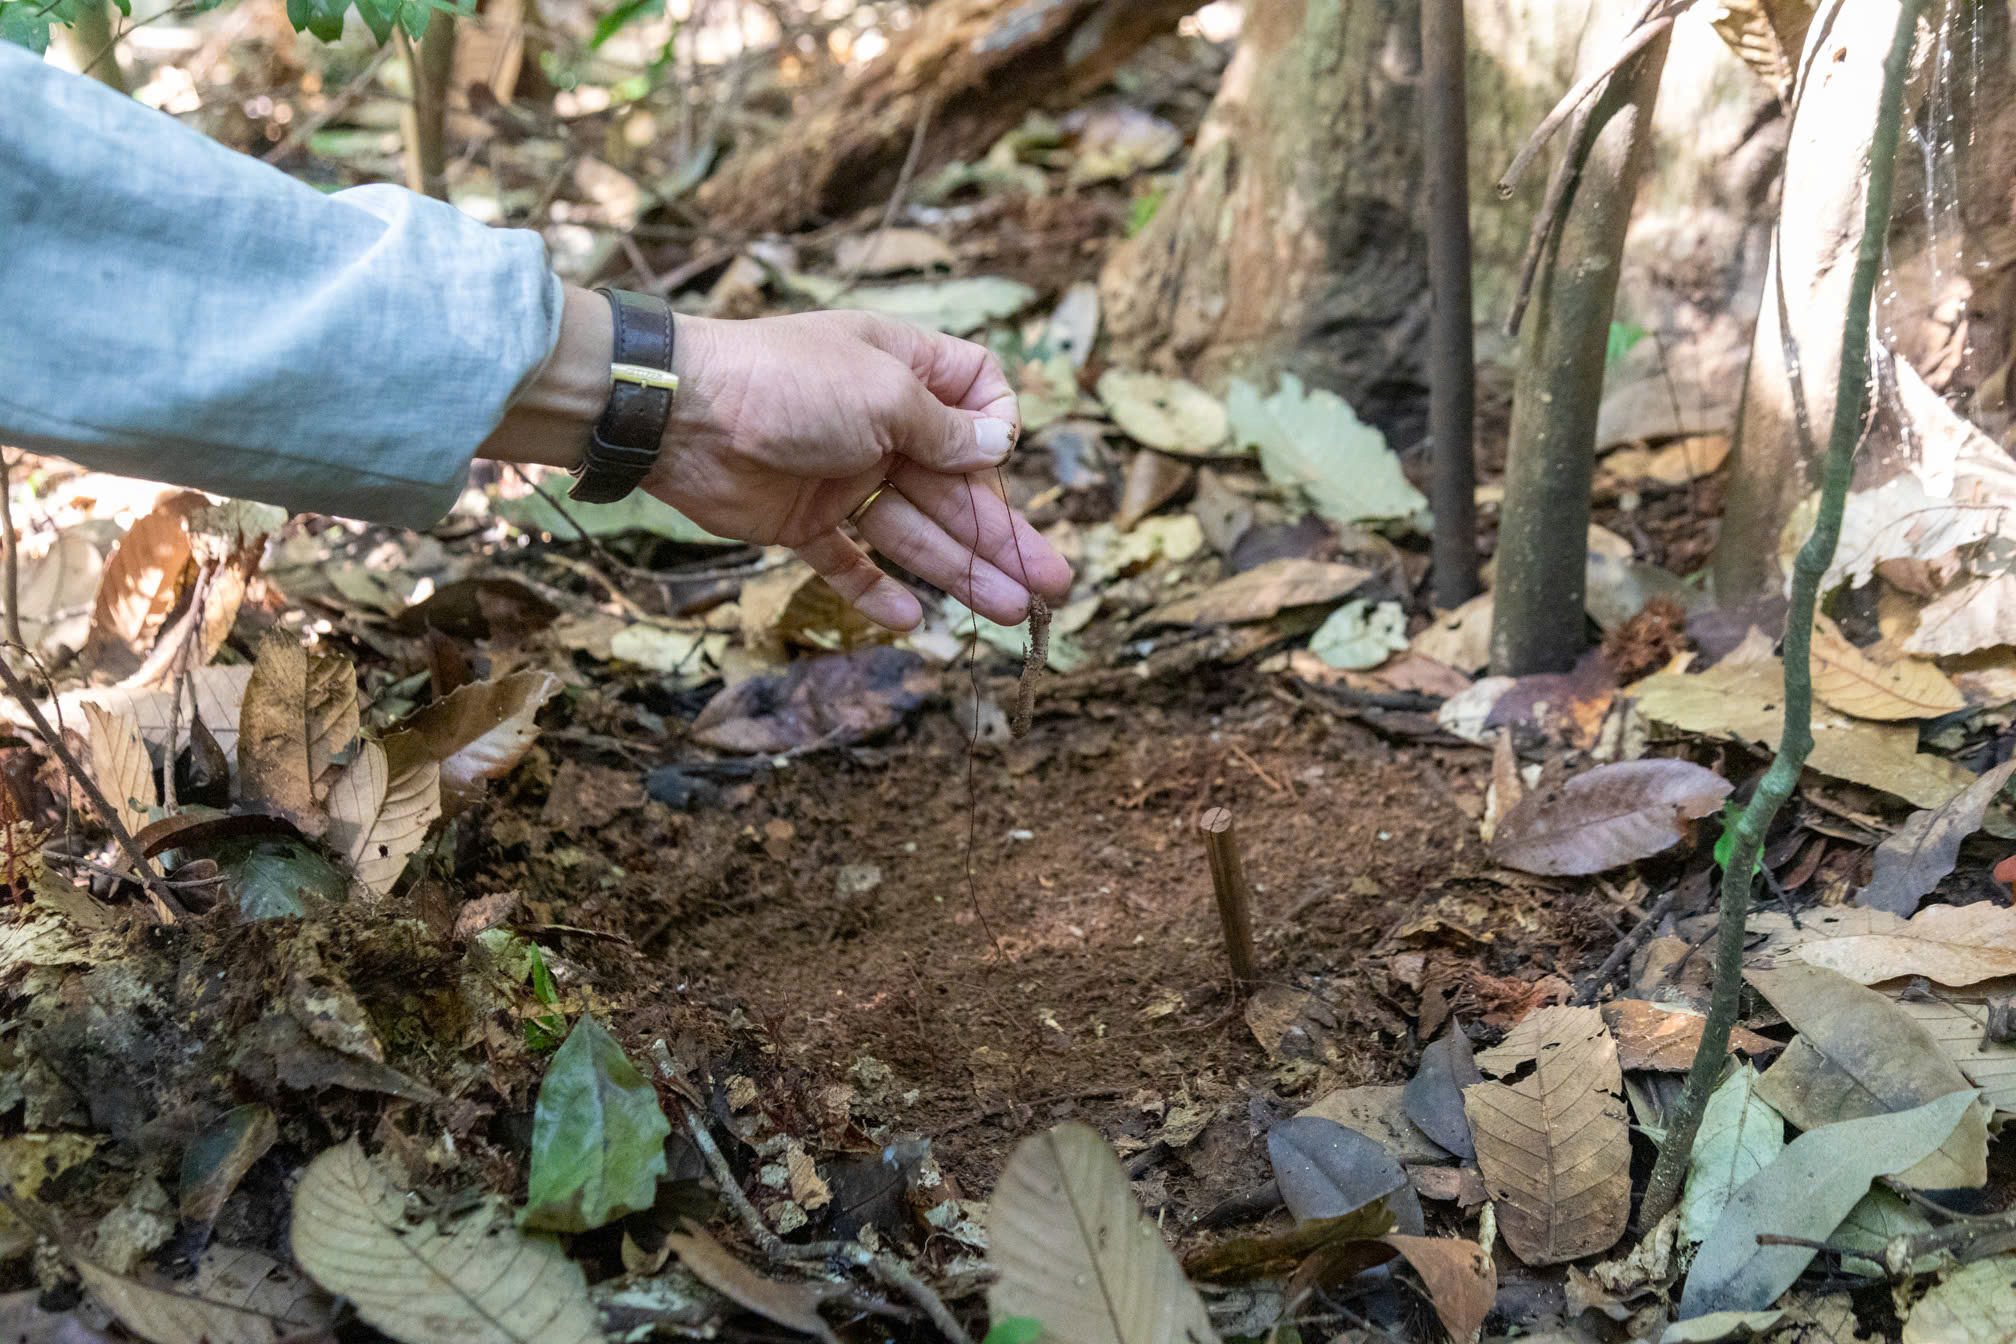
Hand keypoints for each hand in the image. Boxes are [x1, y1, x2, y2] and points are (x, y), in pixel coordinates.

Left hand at [651, 310, 1072, 629]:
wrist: (679, 414)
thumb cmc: (787, 383)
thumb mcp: (884, 394)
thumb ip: (944, 430)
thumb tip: (1000, 445)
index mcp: (906, 374)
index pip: (978, 399)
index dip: (998, 430)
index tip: (998, 458)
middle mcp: (880, 425)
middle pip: (957, 487)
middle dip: (1004, 536)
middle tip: (1051, 587)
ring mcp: (842, 476)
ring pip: (915, 532)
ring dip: (962, 571)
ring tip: (1010, 614)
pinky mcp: (802, 521)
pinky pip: (848, 561)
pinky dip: (876, 591)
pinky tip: (911, 623)